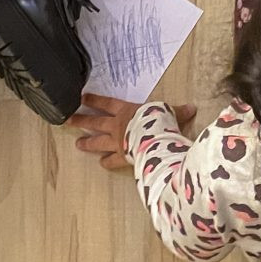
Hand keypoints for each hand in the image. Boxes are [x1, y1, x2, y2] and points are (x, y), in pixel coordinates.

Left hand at [70, 94, 195, 171]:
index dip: (94, 100)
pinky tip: (101, 164)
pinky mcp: (121, 157)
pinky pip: (111, 160)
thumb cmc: (160, 122)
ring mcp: (117, 142)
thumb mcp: (170, 111)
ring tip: (77, 143)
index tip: (81, 98)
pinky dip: (106, 162)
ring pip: (98, 142)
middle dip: (81, 121)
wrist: (155, 139)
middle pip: (95, 123)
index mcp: (126, 111)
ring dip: (87, 142)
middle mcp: (117, 126)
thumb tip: (192, 107)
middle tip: (68, 120)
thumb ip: (178, 111)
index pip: (107, 104)